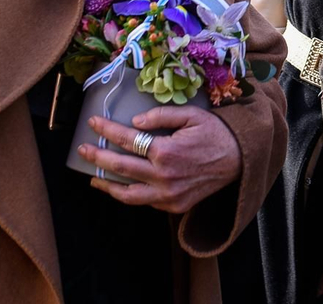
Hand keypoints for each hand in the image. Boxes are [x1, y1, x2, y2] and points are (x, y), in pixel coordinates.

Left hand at [76, 106, 240, 212]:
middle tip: (82, 148)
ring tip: (92, 177)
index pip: (126, 139)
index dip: (107, 130)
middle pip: (120, 167)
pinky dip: (129, 194)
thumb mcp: (190, 115)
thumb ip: (160, 116)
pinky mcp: (173, 206)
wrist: (240, 160)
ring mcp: (168, 195)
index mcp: (166, 151)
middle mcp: (163, 176)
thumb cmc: (215, 133)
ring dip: (106, 185)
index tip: (93, 122)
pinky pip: (145, 202)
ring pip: (127, 194)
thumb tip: (134, 123)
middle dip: (97, 156)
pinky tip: (121, 186)